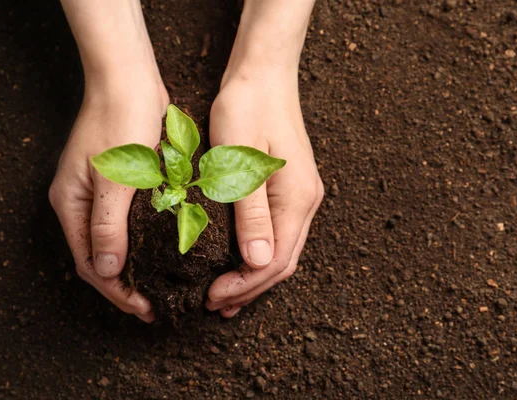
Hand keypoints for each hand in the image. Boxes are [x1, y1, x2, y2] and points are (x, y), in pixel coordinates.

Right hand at [49, 79, 167, 322]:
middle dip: (125, 286)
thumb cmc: (121, 122)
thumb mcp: (117, 177)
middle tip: (155, 307)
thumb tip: (106, 270)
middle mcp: (81, 204)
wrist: (129, 80)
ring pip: (114, 244)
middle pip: (100, 258)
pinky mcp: (120, 185)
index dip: (117, 292)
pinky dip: (142, 245)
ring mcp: (99, 194)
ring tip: (158, 288)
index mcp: (71, 205)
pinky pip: (127, 225)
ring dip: (134, 268)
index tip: (145, 309)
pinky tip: (162, 253)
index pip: (91, 265)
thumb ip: (109, 224)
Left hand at [205, 73, 323, 316]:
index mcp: (296, 198)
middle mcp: (305, 201)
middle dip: (249, 287)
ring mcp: (301, 195)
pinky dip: (257, 254)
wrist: (264, 74)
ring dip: (253, 275)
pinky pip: (278, 233)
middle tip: (214, 303)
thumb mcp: (240, 160)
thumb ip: (251, 213)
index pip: (274, 260)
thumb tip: (257, 261)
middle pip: (283, 261)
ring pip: (281, 249)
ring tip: (225, 295)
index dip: (244, 285)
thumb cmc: (247, 109)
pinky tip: (238, 261)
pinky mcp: (289, 188)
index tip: (211, 296)